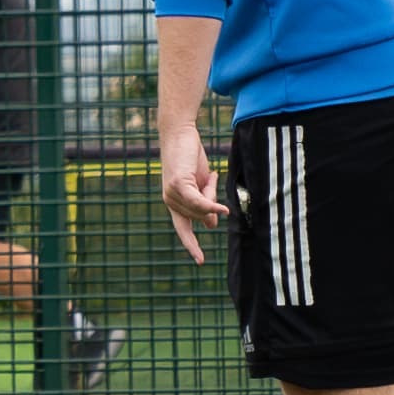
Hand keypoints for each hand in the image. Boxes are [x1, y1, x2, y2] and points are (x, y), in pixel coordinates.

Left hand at [158, 119, 227, 263]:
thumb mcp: (201, 184)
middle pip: (201, 216)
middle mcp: (170, 201)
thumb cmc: (190, 157)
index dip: (192, 245)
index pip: (183, 230)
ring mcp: (172, 194)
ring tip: (210, 175)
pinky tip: (223, 209)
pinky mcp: (178, 185)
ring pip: (202, 208)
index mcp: (174, 204)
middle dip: (212, 200)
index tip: (200, 261)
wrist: (179, 133)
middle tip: (211, 178)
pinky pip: (199, 202)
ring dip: (212, 193)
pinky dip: (212, 205)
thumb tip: (211, 226)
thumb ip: (204, 203)